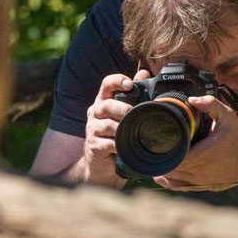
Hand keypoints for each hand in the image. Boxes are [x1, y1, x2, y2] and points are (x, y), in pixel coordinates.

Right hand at [77, 69, 150, 185]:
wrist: (102, 165)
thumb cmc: (115, 135)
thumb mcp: (123, 114)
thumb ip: (133, 93)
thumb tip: (144, 72)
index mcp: (104, 102)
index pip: (106, 84)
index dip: (117, 81)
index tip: (130, 84)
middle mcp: (96, 113)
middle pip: (106, 104)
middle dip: (121, 107)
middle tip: (132, 112)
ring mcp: (93, 130)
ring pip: (106, 124)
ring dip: (120, 127)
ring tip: (131, 131)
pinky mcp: (94, 146)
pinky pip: (106, 143)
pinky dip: (117, 145)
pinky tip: (124, 147)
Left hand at [154, 95, 237, 191]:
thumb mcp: (227, 116)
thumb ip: (210, 104)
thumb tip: (191, 100)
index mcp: (204, 154)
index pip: (175, 157)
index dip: (163, 150)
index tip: (157, 141)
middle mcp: (200, 171)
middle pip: (170, 169)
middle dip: (160, 159)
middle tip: (152, 147)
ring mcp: (201, 181)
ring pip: (173, 180)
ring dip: (162, 171)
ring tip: (154, 160)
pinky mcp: (202, 186)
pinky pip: (180, 188)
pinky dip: (169, 182)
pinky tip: (162, 176)